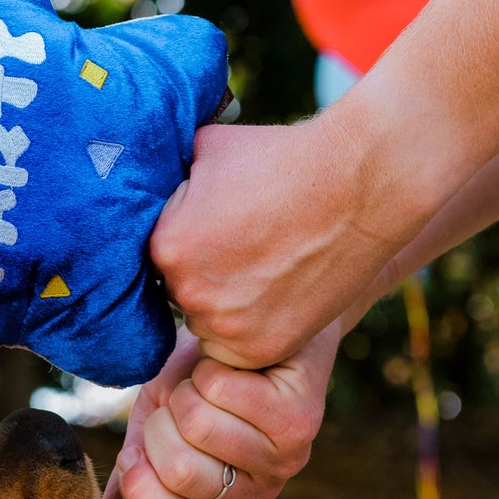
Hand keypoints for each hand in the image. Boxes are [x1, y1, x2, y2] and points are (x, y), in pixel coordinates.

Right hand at [104, 323, 340, 498]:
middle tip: (184, 402)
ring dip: (189, 390)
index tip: (134, 452)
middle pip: (180, 471)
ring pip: (199, 426)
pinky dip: (211, 365)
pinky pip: (223, 390)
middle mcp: (259, 489)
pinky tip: (233, 365)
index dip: (141, 491)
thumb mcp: (158, 423)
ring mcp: (285, 456)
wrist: (253, 326)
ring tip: (209, 381)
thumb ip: (134, 468)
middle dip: (162, 423)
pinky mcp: (298, 416)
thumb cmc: (201, 378)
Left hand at [150, 117, 426, 371]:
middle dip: (205, 275)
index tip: (217, 229)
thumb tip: (139, 181)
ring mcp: (226, 326)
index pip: (155, 258)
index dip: (186, 241)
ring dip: (229, 304)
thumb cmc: (283, 158)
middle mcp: (188, 291)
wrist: (359, 184)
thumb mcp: (206, 149)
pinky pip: (241, 348)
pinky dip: (257, 326)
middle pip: (180, 294)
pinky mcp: (263, 349)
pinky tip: (282, 289)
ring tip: (268, 266)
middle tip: (246, 247)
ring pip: (209, 324)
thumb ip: (168, 180)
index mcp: (165, 244)